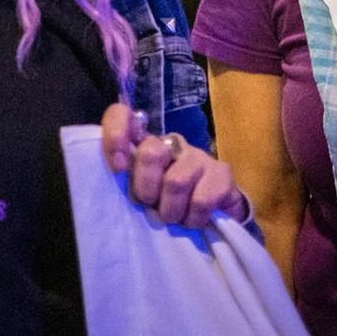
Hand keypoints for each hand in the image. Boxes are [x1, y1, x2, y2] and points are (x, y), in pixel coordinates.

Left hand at [101, 102, 247, 226]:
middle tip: (151, 206)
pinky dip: (193, 218)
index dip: (115, 135)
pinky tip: (193, 220)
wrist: (214, 214)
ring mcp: (198, 155)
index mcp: (144, 143)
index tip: (119, 167)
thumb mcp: (142, 192)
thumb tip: (117, 176)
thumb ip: (126, 181)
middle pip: (151, 153)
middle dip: (146, 190)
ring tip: (173, 217)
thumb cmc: (169, 202)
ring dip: (171, 210)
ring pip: (175, 182)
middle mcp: (171, 143)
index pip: (121, 115)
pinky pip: (201, 200)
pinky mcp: (221, 172)